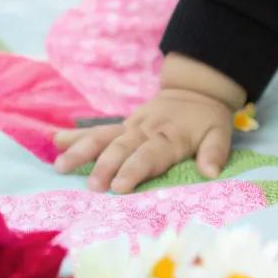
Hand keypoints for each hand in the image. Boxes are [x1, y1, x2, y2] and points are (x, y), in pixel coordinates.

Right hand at [53, 88, 236, 193]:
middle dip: (105, 166)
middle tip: (91, 187)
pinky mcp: (123, 125)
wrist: (195, 90)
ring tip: (60, 166)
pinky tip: (56, 142)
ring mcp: (131, 126)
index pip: (150, 155)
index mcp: (170, 137)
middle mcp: (146, 130)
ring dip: (81, 151)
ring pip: (103, 137)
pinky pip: (98, 129)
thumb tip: (211, 171)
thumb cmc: (207, 119)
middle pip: (121, 148)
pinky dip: (77, 135)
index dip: (134, 170)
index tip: (119, 187)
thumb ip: (215, 152)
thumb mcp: (221, 132)